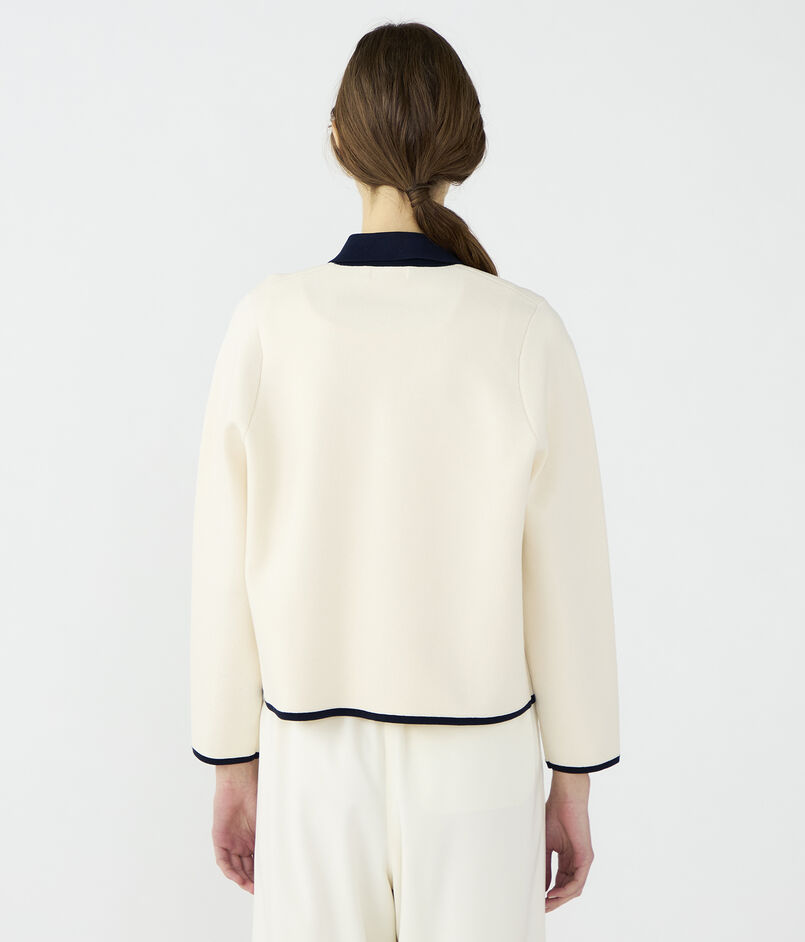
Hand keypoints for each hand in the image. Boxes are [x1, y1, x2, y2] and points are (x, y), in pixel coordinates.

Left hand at [211, 760, 258, 893]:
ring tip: (252, 888)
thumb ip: (271, 839)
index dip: (263, 872)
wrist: (240, 782)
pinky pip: (223, 860)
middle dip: (253, 879)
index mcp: (255, 836)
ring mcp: (231, 840)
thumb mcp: (268, 821)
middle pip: (247, 866)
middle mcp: (243, 840)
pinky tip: (239, 879)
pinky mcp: (220, 838)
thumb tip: (285, 857)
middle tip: (261, 890)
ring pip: (236, 866)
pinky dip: (231, 871)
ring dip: (243, 878)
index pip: (258, 859)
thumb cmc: (257, 796)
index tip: (271, 883)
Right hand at [544, 771, 593, 911]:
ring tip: (546, 904)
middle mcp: (577, 862)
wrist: (565, 799)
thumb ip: (546, 865)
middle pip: (567, 889)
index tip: (538, 900)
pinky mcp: (586, 858)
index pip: (560, 882)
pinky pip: (578, 881)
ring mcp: (583, 861)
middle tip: (541, 908)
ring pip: (574, 889)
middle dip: (554, 901)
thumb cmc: (554, 815)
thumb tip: (542, 885)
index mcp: (567, 858)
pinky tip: (554, 893)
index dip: (549, 893)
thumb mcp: (546, 845)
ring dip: (560, 899)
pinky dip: (566, 890)